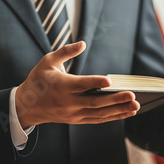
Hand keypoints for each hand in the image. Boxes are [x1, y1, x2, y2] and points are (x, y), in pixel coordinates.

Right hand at [15, 41, 139, 127]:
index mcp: (61, 86)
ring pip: (99, 114)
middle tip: (132, 95)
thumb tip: (82, 44)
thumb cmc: (39, 79)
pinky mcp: (77, 120)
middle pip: (95, 102)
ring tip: (135, 105)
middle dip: (115, 100)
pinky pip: (97, 119)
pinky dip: (113, 117)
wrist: (28, 105)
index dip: (95, 82)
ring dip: (119, 110)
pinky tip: (126, 112)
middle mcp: (68, 102)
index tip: (109, 81)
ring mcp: (73, 113)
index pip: (81, 85)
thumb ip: (66, 52)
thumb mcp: (47, 61)